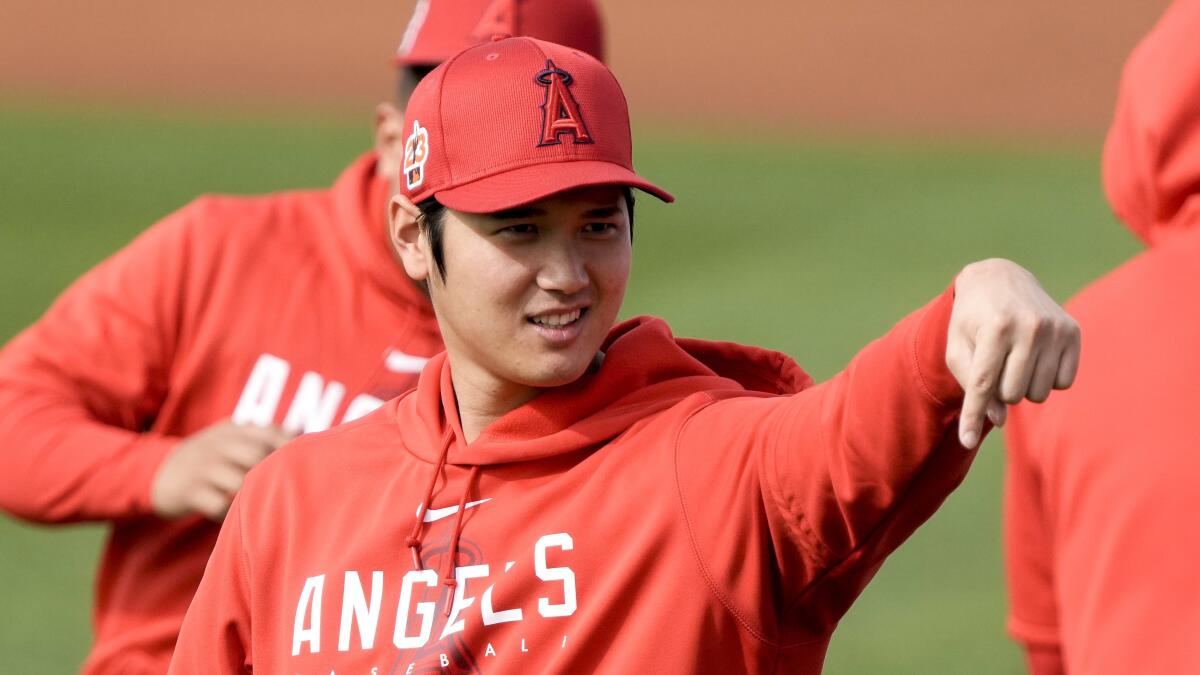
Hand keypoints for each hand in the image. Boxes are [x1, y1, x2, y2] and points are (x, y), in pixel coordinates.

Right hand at [151, 421, 292, 520]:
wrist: (157, 473)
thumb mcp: (230, 437)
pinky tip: (236, 518)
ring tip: (265, 506)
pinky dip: (231, 514)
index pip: (270, 432)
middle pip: (257, 454)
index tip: (308, 464)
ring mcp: (203, 466)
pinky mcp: (189, 490)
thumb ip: (262, 435)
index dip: (291, 448)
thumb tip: (300, 429)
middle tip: (287, 490)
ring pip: (240, 480)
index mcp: (232, 429)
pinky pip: (219, 505)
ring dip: (254, 495)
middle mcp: (218, 444)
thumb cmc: (208, 458)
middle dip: (274, 472)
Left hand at [947, 259, 1079, 448]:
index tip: (965, 441)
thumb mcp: (957, 346)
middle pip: (1012, 395)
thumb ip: (971, 383)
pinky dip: (1046, 378)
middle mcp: (1030, 327)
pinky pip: (1063, 383)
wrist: (1000, 278)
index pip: (983, 384)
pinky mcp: (1074, 332)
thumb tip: (998, 418)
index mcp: (995, 328)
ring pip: (1038, 393)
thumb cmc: (972, 320)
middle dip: (998, 390)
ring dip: (1022, 386)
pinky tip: (1035, 356)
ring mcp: (1056, 329)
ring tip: (1013, 358)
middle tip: (994, 364)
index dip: (973, 416)